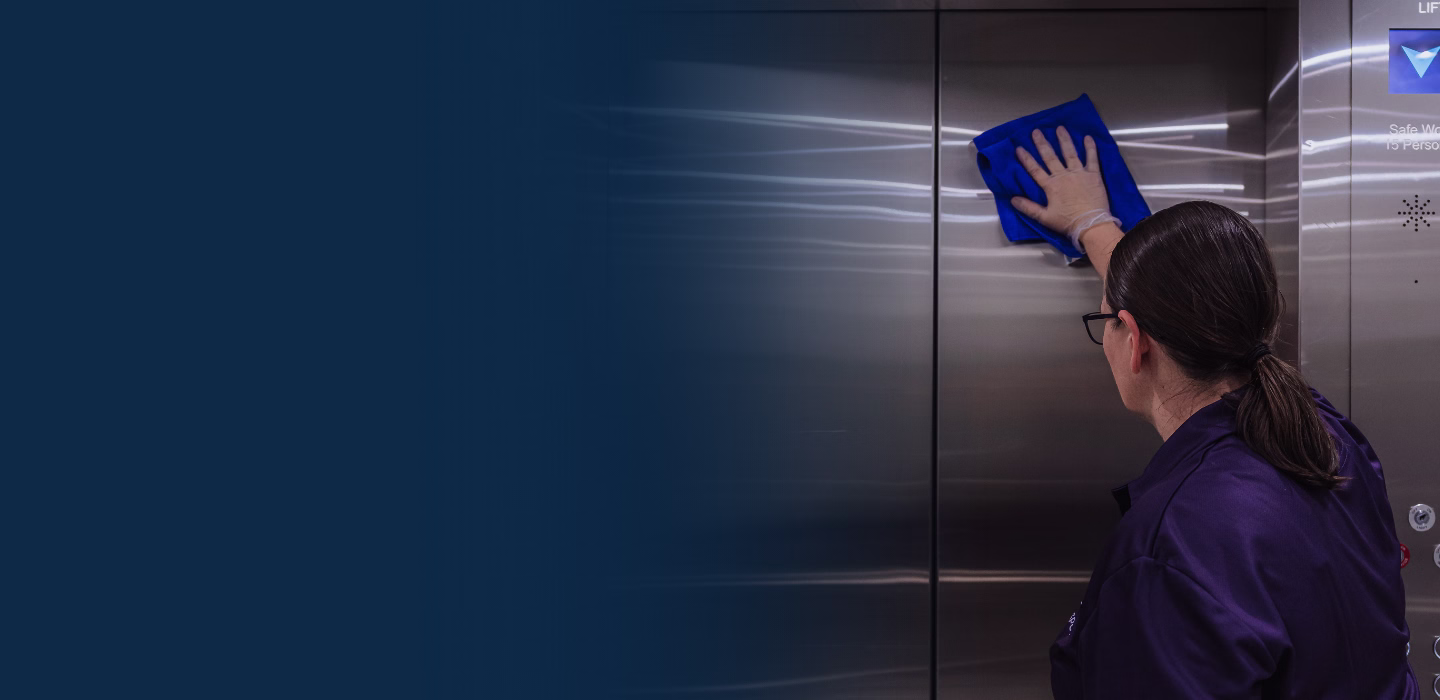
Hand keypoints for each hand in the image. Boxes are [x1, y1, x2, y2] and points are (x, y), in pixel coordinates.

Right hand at [1009, 126, 1116, 251]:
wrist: (1091, 224)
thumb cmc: (1068, 222)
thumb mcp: (1045, 218)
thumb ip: (1028, 208)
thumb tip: (1013, 199)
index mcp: (1051, 186)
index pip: (1035, 170)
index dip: (1026, 159)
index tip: (1019, 148)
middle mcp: (1063, 176)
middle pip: (1050, 157)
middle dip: (1042, 143)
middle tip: (1036, 131)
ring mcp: (1079, 173)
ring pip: (1070, 153)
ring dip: (1064, 140)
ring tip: (1060, 128)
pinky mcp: (1093, 175)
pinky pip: (1092, 158)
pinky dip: (1090, 147)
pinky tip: (1088, 137)